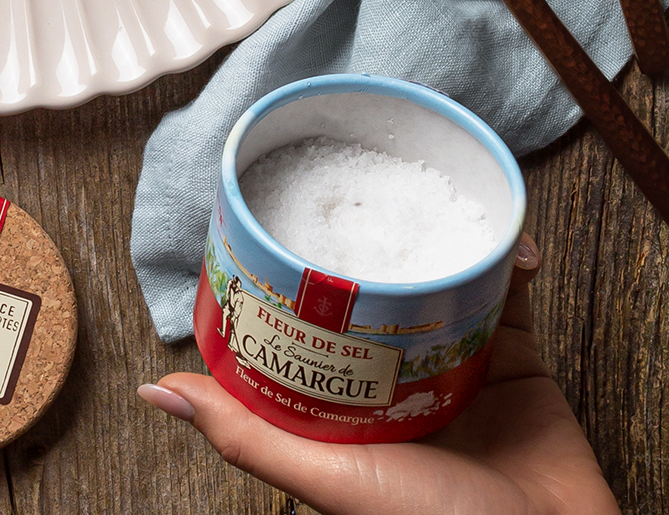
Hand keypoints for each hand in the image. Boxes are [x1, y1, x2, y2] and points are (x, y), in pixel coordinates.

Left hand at [137, 235, 619, 514]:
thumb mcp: (329, 479)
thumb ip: (247, 438)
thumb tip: (155, 392)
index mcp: (346, 401)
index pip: (306, 322)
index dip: (293, 271)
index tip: (279, 214)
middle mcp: (395, 376)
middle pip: (374, 290)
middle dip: (371, 238)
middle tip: (365, 189)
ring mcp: (456, 363)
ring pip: (439, 279)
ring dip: (439, 239)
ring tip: (435, 201)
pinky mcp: (513, 357)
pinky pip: (507, 294)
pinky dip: (508, 260)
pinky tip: (507, 242)